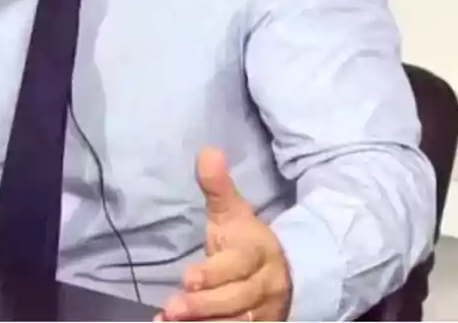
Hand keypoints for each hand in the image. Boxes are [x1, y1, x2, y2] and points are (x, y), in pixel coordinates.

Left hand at [157, 148, 291, 321]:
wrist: (287, 273)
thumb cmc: (247, 241)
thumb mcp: (234, 213)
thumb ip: (218, 187)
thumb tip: (207, 151)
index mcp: (257, 254)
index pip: (238, 266)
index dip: (214, 273)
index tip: (187, 277)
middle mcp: (262, 288)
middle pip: (236, 300)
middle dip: (204, 305)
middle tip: (172, 307)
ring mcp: (261, 314)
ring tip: (169, 321)